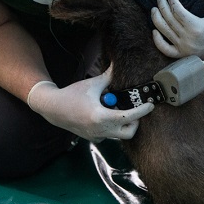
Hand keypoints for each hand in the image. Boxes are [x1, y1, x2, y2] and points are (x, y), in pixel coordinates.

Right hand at [27, 65, 152, 141]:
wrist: (53, 109)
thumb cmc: (72, 95)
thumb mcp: (92, 84)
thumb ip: (108, 76)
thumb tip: (119, 65)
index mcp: (101, 117)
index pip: (129, 117)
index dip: (142, 111)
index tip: (150, 105)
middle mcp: (100, 130)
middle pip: (129, 132)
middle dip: (134, 122)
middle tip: (132, 109)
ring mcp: (96, 136)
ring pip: (119, 135)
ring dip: (122, 124)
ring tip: (114, 110)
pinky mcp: (93, 138)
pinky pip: (109, 135)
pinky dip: (111, 127)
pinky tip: (104, 116)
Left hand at [150, 0, 203, 60]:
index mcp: (197, 28)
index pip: (177, 11)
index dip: (171, 1)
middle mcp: (189, 40)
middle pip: (169, 20)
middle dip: (162, 7)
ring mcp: (185, 49)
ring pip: (165, 33)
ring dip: (157, 20)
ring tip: (154, 9)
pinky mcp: (184, 55)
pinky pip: (166, 50)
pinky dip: (158, 41)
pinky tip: (155, 31)